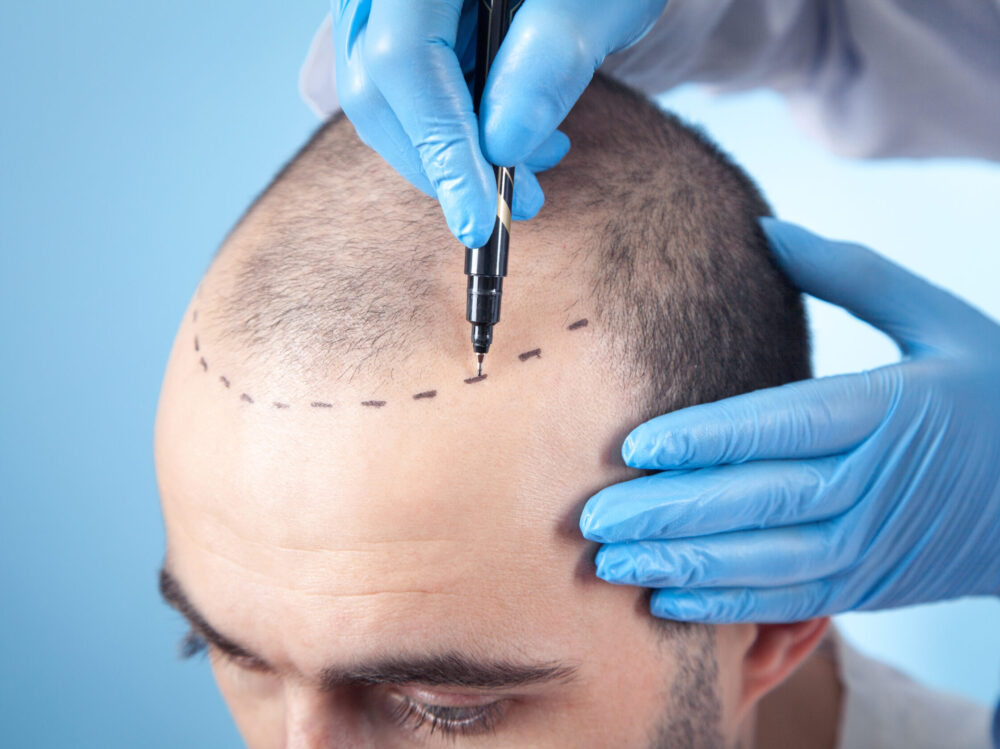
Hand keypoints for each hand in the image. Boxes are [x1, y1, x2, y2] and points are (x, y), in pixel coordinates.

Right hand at [331, 0, 667, 246]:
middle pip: (376, 85)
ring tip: (534, 161)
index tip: (479, 221)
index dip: (439, 150)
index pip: (403, 60)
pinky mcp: (399, 21)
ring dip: (451, 150)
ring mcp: (381, 0)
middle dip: (445, 162)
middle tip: (521, 202)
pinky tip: (508, 134)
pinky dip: (450, 126)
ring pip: (382, 95)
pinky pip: (401, 87)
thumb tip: (500, 146)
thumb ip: (550, 59)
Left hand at [581, 218, 999, 622]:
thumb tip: (767, 230)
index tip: (635, 445)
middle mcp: (874, 483)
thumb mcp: (942, 320)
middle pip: (758, 500)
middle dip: (669, 511)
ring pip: (765, 561)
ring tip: (611, 564)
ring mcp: (872, 542)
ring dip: (683, 564)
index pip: (782, 425)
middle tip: (592, 515)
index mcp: (889, 410)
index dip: (706, 438)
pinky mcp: (869, 582)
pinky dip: (728, 605)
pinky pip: (791, 601)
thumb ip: (854, 274)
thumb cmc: (995, 392)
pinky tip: (668, 600)